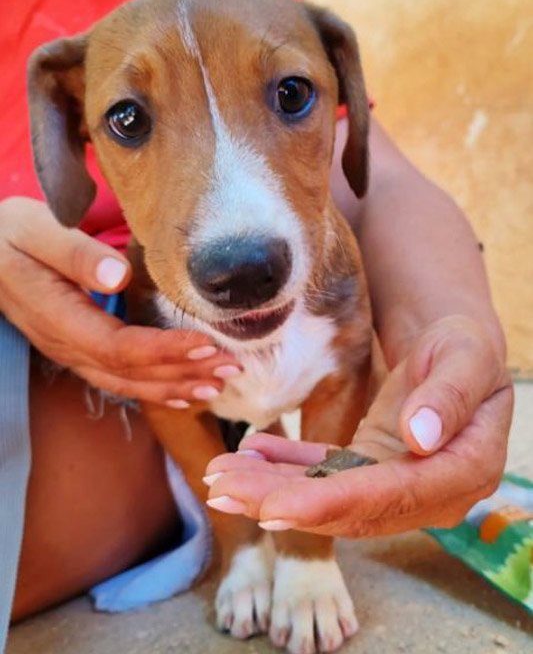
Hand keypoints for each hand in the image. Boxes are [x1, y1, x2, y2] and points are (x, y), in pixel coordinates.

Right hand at [0, 197, 239, 402]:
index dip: (165, 351)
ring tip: (220, 384)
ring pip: (129, 382)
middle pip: (132, 373)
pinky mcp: (79, 348)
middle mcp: (68, 346)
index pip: (120, 347)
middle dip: (185, 372)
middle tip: (233, 367)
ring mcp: (73, 352)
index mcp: (60, 319)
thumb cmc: (11, 235)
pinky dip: (156, 389)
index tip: (206, 344)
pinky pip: (120, 378)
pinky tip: (184, 394)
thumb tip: (118, 275)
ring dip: (176, 385)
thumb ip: (75, 253)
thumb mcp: (37, 230)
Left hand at [203, 315, 512, 535]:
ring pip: (329, 495)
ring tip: (221, 476)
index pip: (389, 496)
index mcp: (462, 472)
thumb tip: (419, 437)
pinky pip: (325, 472)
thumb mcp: (467, 357)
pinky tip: (249, 452)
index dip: (329, 504)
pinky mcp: (372, 469)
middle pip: (348, 506)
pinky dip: (286, 465)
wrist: (457, 352)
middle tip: (221, 490)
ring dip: (273, 488)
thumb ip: (448, 396)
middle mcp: (429, 493)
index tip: (273, 508)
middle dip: (281, 501)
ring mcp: (397, 485)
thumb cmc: (466, 349)